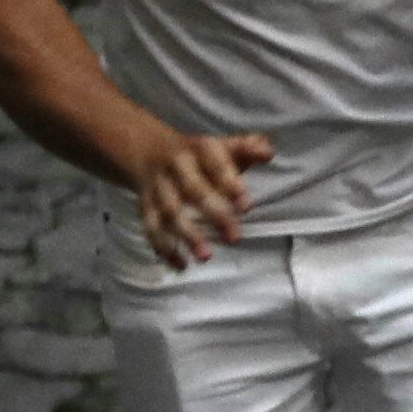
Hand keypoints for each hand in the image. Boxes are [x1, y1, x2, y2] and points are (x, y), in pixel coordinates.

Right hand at [130, 128, 272, 268]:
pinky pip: (150, 227)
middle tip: (235, 238)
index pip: (216, 164)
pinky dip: (163, 247)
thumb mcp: (224, 146)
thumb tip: (268, 152)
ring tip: (206, 257)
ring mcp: (158, 186)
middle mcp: (175, 166)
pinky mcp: (145, 205)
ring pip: (169, 211)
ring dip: (186, 235)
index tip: (247, 206)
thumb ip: (248, 148)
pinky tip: (181, 265)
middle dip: (213, 214)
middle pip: (192, 190)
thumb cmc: (200, 155)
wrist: (148, 149)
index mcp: (198, 149)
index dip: (230, 183)